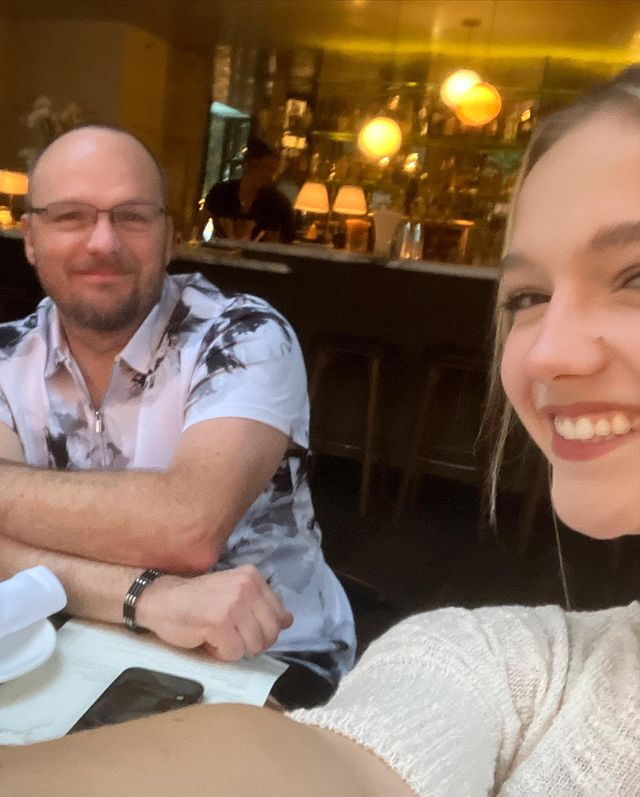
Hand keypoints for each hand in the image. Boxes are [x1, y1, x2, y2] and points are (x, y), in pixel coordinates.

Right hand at [136, 565, 292, 661]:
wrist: (161, 599)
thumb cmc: (198, 599)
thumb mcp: (234, 593)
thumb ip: (261, 605)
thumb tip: (289, 621)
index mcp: (253, 576)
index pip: (279, 615)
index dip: (264, 630)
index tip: (244, 628)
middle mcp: (247, 586)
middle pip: (270, 633)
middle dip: (252, 643)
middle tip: (231, 637)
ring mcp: (235, 604)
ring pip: (253, 646)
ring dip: (235, 649)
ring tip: (218, 636)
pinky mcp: (220, 623)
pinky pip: (233, 653)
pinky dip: (220, 654)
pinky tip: (208, 640)